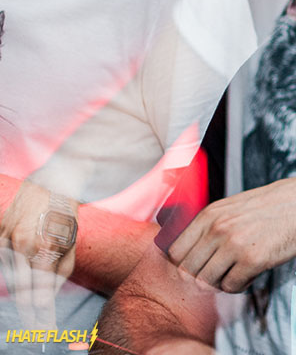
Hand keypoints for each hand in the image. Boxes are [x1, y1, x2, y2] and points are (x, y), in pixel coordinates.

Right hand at [0, 180, 77, 327]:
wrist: (52, 182)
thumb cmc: (65, 213)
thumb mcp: (72, 240)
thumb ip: (61, 268)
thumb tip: (50, 295)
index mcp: (43, 247)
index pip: (39, 289)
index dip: (41, 312)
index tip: (44, 328)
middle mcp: (21, 246)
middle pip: (21, 289)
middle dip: (29, 313)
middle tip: (36, 330)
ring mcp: (7, 240)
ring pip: (9, 278)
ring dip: (20, 298)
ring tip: (30, 317)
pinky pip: (2, 263)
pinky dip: (10, 277)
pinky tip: (19, 289)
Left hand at [167, 172, 295, 292]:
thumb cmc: (276, 206)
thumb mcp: (236, 206)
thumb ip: (212, 225)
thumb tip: (192, 254)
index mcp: (210, 214)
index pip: (175, 252)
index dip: (185, 265)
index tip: (201, 267)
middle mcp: (217, 228)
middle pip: (188, 271)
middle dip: (203, 277)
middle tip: (222, 273)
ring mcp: (234, 244)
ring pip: (207, 282)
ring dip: (221, 282)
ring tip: (238, 272)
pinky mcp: (253, 260)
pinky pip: (231, 287)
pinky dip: (239, 286)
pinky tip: (252, 273)